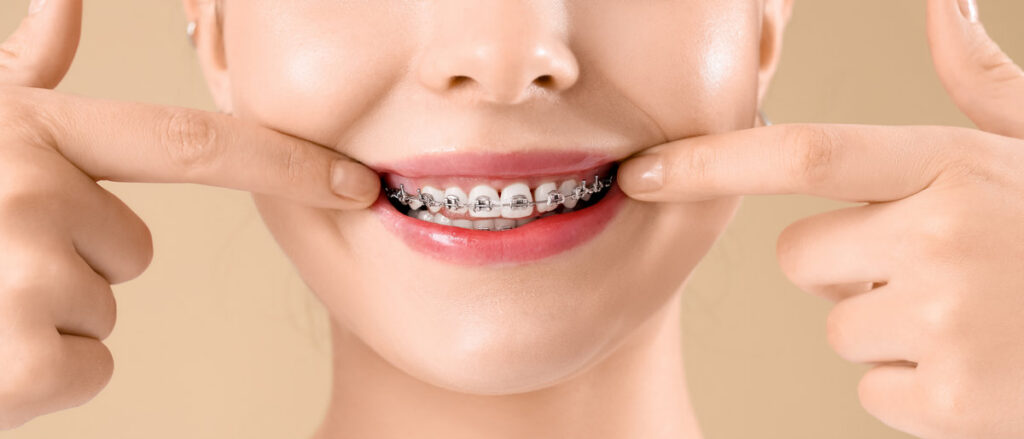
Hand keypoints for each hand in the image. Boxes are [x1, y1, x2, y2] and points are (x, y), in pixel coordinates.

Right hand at [0, 0, 378, 428]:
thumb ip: (20, 73)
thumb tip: (64, 0)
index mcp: (29, 133)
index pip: (188, 143)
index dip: (285, 161)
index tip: (358, 182)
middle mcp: (30, 190)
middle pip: (131, 249)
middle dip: (78, 261)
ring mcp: (23, 274)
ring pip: (104, 309)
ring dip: (45, 315)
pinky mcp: (21, 359)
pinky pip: (91, 368)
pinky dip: (41, 376)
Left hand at [617, 1, 1023, 437]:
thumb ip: (981, 81)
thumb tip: (941, 3)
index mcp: (954, 165)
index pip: (804, 155)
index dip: (710, 162)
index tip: (640, 170)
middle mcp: (941, 235)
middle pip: (801, 257)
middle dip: (845, 264)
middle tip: (937, 266)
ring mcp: (944, 323)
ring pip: (835, 327)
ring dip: (885, 327)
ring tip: (973, 317)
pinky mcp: (951, 402)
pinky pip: (870, 389)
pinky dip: (913, 387)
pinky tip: (981, 368)